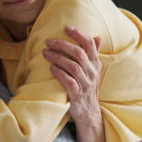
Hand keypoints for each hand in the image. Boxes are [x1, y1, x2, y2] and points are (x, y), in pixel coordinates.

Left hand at [43, 26, 103, 141]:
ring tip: (45, 53)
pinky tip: (51, 68)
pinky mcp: (78, 95)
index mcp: (96, 64)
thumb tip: (96, 36)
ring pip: (73, 66)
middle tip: (48, 41)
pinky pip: (69, 82)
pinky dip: (59, 74)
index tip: (65, 27)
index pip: (90, 44)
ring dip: (57, 58)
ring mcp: (86, 84)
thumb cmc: (87, 89)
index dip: (78, 34)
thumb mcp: (93, 71)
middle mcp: (92, 73)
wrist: (89, 114)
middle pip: (79, 53)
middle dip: (62, 45)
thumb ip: (93, 54)